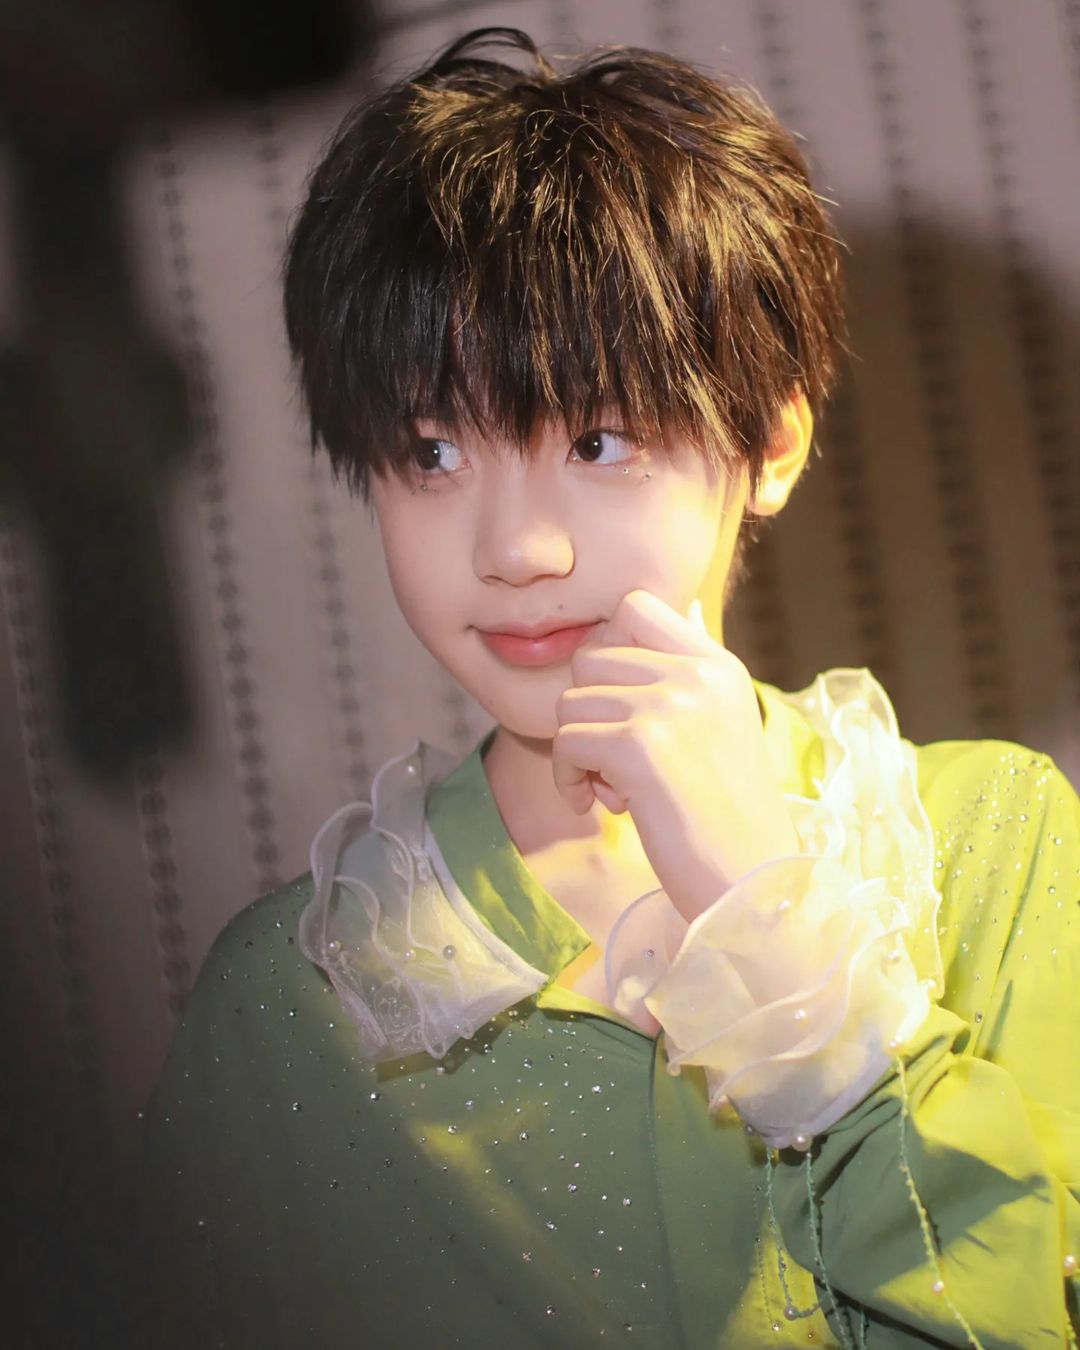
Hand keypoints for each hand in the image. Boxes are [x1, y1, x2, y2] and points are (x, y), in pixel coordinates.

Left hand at [552, 589, 800, 921]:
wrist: (751, 884)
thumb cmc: (726, 817)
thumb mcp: (716, 728)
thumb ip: (673, 684)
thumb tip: (607, 645)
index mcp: (717, 665)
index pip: (634, 606)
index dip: (608, 652)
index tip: (619, 705)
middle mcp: (695, 673)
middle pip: (589, 658)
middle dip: (589, 712)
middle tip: (617, 761)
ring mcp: (668, 706)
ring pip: (570, 702)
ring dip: (579, 752)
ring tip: (616, 789)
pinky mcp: (639, 746)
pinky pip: (566, 743)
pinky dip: (570, 780)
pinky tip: (602, 806)